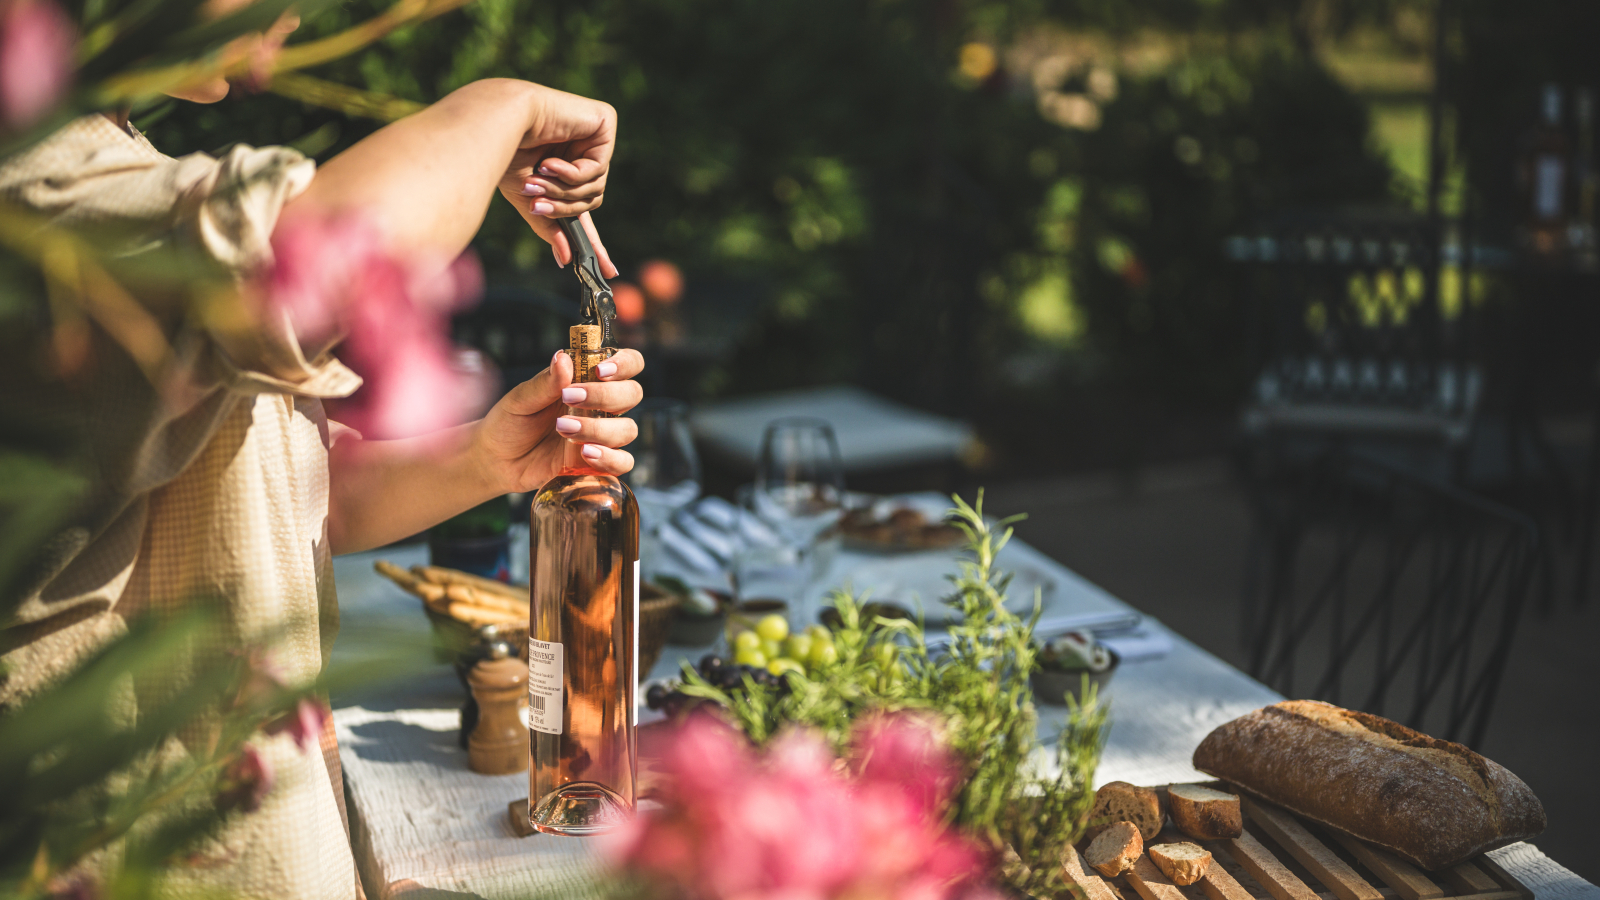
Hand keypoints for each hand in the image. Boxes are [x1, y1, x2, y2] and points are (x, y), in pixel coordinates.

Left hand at [473, 348, 643, 492]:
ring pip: (628, 429)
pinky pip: (623, 462)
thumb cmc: (510, 421)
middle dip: (606, 396)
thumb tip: (563, 357)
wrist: (496, 459)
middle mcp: (601, 406)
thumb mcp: (521, 399)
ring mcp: (602, 435)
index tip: (600, 371)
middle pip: (633, 393)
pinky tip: (586, 453)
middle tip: (569, 399)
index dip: (624, 364)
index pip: (628, 364)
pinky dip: (610, 458)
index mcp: (588, 380)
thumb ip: (545, 382)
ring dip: (600, 429)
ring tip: (564, 429)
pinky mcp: (598, 462)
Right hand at [495, 85, 619, 277]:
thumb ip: (550, 226)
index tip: (608, 270)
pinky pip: (598, 168)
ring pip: (595, 188)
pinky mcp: (604, 122)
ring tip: (537, 177)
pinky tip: (551, 163)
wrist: (498, 119)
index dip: (595, 241)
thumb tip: (567, 259)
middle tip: (537, 203)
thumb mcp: (528, 200)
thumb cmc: (504, 153)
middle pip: (591, 200)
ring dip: (563, 190)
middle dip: (563, 206)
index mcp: (565, 169)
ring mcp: (595, 137)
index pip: (586, 209)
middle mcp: (582, 151)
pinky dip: (572, 173)